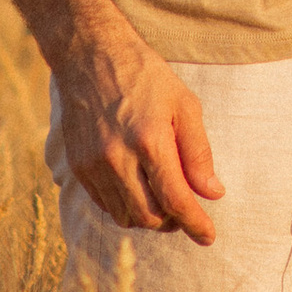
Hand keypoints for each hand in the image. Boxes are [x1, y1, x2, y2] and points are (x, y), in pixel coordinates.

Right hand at [56, 24, 225, 241]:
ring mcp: (94, 164)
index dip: (196, 224)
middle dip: (173, 223)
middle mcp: (118, 157)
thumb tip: (213, 193)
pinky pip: (105, 205)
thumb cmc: (145, 76)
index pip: (176, 200)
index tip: (209, 236)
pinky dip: (125, 207)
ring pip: (126, 216)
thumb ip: (198, 152)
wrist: (90, 55)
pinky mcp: (78, 166)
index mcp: (150, 140)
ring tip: (164, 200)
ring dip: (149, 218)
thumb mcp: (184, 104)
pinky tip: (138, 189)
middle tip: (187, 211)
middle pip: (150, 217)